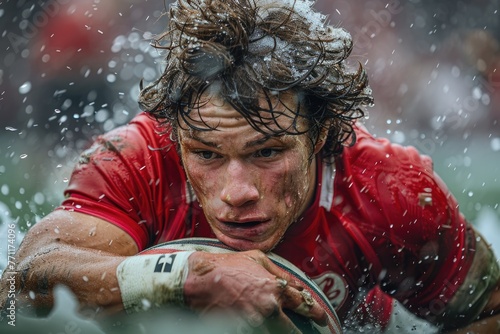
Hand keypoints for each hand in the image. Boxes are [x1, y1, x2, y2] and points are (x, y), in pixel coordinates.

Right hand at [183, 250, 327, 332]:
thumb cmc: (228, 266)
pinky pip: (257, 331)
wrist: (200, 279)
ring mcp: (254, 321)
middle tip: (306, 331)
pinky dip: (262, 328)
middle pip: (293, 328)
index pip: (304, 304)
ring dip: (281, 329)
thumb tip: (296, 285)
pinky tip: (259, 323)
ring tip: (280, 325)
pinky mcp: (241, 329)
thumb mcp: (258, 259)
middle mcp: (268, 307)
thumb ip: (279, 273)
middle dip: (300, 331)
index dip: (317, 313)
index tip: (322, 317)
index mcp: (275, 288)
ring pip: (276, 332)